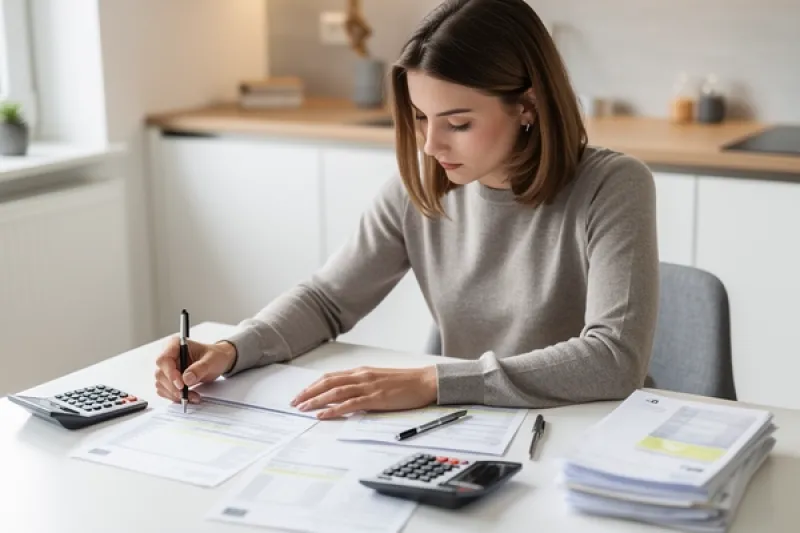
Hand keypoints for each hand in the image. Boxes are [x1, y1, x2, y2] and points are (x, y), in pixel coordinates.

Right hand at [154, 337, 236, 403]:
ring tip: (192, 396)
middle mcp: (169, 356)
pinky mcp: (169, 379)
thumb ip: (199, 368)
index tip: (181, 384)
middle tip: (187, 394)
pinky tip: (188, 396)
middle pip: (161, 374)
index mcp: (176, 345)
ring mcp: (167, 368)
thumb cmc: (215, 356)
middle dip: (174, 387)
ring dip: (175, 394)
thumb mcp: (211, 360)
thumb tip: (186, 379)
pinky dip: (175, 396)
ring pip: (161, 384)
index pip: (164, 359)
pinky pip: (165, 390)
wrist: (218, 361)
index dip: (170, 373)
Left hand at [290, 366, 437, 418]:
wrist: (425, 381)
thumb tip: (346, 394)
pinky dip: (333, 409)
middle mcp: (361, 376)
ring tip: (303, 408)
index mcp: (362, 371)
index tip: (301, 393)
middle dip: (308, 392)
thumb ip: (363, 384)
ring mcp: (368, 387)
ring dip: (316, 400)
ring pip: (335, 392)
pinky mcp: (376, 398)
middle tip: (294, 402)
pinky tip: (323, 415)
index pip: (331, 376)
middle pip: (328, 382)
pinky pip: (349, 404)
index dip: (313, 385)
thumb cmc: (405, 382)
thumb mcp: (379, 379)